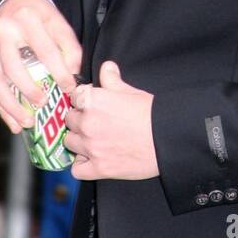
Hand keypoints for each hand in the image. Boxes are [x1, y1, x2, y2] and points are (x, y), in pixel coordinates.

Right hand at [0, 0, 81, 132]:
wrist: (14, 3)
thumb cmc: (41, 19)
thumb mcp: (60, 25)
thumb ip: (70, 49)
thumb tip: (71, 77)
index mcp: (27, 18)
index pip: (45, 50)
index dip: (59, 72)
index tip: (69, 89)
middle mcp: (2, 28)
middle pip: (13, 68)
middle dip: (28, 91)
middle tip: (43, 106)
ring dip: (10, 106)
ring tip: (26, 123)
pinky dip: (0, 105)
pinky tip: (12, 120)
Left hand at [64, 61, 157, 180]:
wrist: (168, 138)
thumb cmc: (153, 114)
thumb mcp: (132, 92)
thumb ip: (112, 80)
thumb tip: (106, 67)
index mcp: (92, 101)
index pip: (75, 98)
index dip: (84, 101)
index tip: (93, 105)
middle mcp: (87, 123)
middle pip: (70, 119)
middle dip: (80, 120)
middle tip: (96, 123)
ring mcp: (91, 147)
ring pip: (69, 142)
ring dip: (79, 141)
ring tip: (93, 140)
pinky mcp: (99, 168)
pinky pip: (77, 170)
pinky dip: (82, 166)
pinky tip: (91, 160)